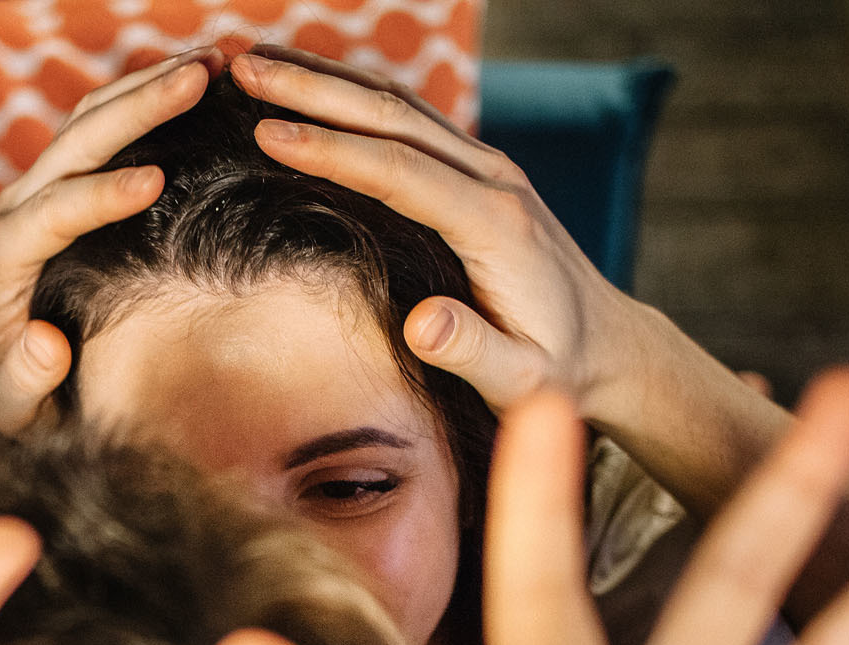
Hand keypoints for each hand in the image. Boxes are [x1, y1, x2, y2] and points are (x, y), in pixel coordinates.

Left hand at [0, 47, 217, 433]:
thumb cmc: (14, 397)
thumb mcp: (12, 406)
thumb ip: (22, 381)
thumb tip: (46, 346)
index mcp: (0, 265)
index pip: (46, 216)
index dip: (97, 195)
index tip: (153, 179)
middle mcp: (14, 214)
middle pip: (72, 146)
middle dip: (135, 109)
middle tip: (200, 79)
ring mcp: (36, 192)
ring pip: (87, 124)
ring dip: (146, 89)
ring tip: (211, 64)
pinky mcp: (59, 186)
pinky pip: (98, 130)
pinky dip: (141, 99)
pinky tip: (193, 83)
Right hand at [231, 47, 646, 418]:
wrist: (607, 343)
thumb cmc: (555, 371)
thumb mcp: (523, 380)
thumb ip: (474, 354)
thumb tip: (420, 325)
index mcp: (495, 226)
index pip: (400, 171)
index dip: (331, 149)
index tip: (266, 133)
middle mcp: (493, 180)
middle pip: (392, 117)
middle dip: (313, 88)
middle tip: (241, 68)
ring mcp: (487, 168)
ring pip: (398, 105)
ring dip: (326, 77)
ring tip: (256, 61)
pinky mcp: (477, 170)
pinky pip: (408, 120)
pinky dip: (353, 95)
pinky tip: (309, 87)